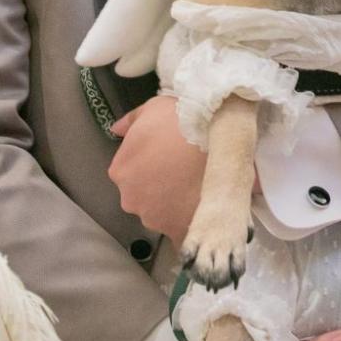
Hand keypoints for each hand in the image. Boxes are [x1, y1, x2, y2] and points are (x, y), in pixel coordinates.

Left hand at [107, 96, 205, 240]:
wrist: (224, 143)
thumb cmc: (186, 121)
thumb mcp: (155, 108)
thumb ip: (131, 121)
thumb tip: (116, 130)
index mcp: (121, 169)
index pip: (130, 170)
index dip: (151, 162)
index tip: (171, 155)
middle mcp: (130, 198)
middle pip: (143, 194)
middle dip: (160, 186)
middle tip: (186, 171)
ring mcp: (153, 218)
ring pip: (161, 213)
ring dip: (175, 204)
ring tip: (198, 186)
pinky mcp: (176, 232)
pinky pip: (180, 230)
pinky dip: (189, 221)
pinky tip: (204, 205)